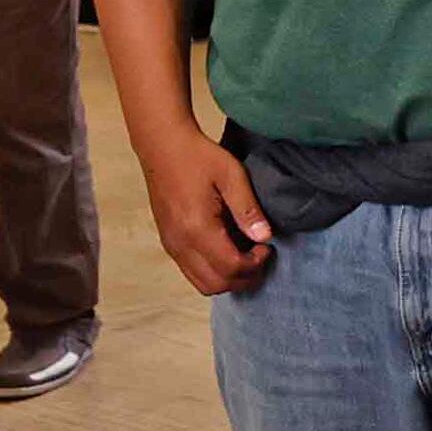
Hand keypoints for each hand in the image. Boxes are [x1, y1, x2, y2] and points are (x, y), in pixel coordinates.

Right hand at [139, 133, 274, 295]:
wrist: (163, 146)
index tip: (267, 247)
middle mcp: (180, 244)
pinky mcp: (168, 242)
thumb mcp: (232, 175)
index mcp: (197, 228)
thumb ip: (248, 209)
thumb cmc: (199, 157)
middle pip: (216, 284)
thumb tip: (265, 237)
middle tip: (260, 256)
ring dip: (229, 278)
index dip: (255, 264)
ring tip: (246, 254)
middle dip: (244, 277)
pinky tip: (227, 248)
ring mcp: (171, 245)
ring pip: (202, 284)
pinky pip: (191, 271)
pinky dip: (213, 271)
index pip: (231, 267)